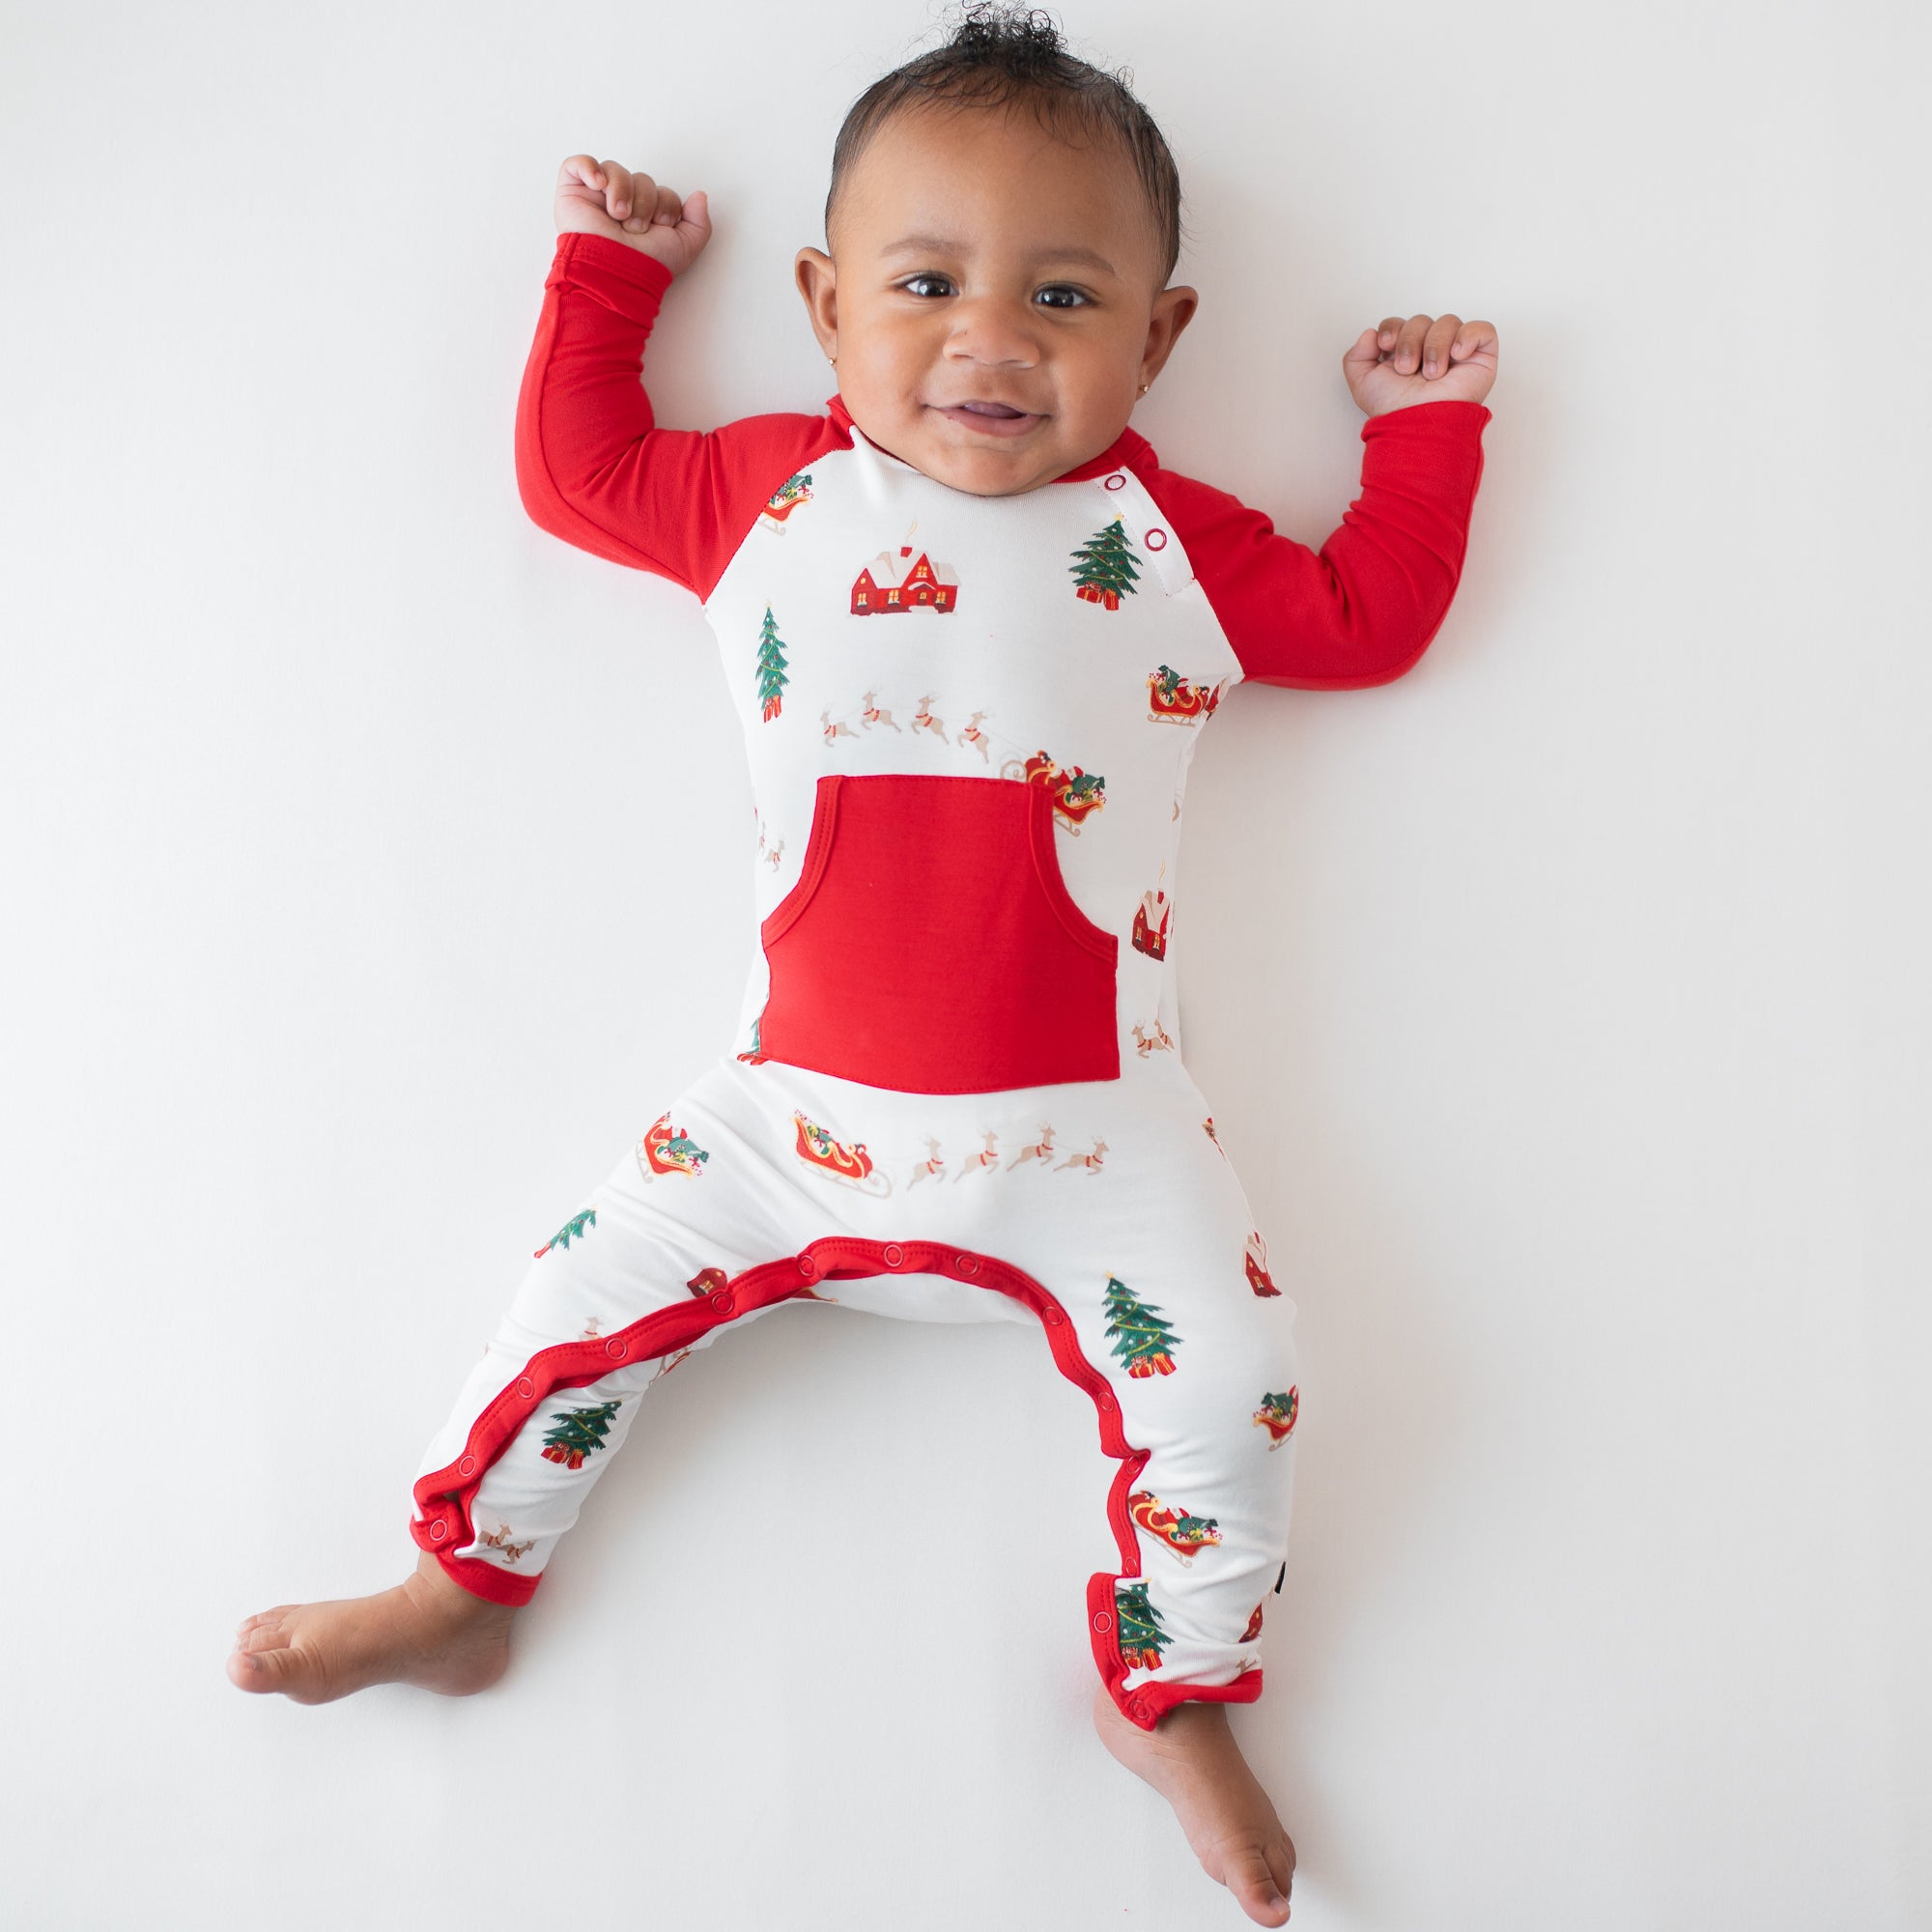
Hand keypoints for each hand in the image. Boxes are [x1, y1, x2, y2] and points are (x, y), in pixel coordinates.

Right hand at [554, 154, 711, 277]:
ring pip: (615, 169)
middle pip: (642, 179)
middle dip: (645, 202)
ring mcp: (596, 197)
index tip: (659, 227)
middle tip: (636, 227)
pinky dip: (589, 168)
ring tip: (618, 216)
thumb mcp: (684, 248)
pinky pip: (578, 163)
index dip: (665, 206)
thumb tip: (699, 195)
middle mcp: (622, 204)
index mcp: (646, 215)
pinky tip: (598, 184)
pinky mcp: (572, 192)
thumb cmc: (644, 265)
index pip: (662, 192)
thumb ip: (699, 223)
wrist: (615, 271)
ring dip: (622, 192)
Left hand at [1343, 313, 1497, 416]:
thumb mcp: (1362, 383)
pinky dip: (1468, 336)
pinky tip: (1457, 354)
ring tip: (1432, 374)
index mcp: (1405, 354)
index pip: (1399, 323)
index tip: (1386, 345)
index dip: (1392, 327)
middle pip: (1421, 320)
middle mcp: (1430, 351)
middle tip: (1407, 369)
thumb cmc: (1395, 410)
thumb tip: (1371, 333)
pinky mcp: (1481, 357)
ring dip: (1435, 346)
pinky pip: (1482, 329)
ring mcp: (1457, 353)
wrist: (1418, 425)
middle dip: (1410, 341)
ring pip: (1448, 322)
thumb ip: (1356, 355)